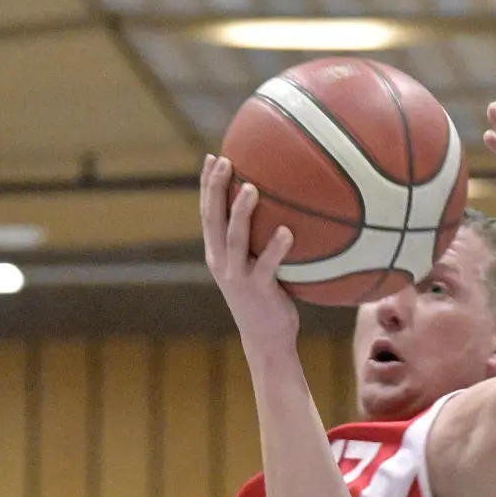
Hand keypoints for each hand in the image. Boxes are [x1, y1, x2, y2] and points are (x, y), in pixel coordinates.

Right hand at [200, 155, 298, 344]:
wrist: (266, 340)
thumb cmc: (268, 299)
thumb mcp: (257, 267)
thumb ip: (260, 241)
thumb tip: (284, 208)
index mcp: (217, 254)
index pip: (207, 213)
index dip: (207, 185)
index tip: (213, 157)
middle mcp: (221, 263)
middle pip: (213, 220)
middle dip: (215, 189)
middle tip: (226, 161)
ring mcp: (237, 277)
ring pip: (234, 239)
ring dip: (241, 212)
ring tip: (252, 188)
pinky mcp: (258, 291)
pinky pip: (267, 266)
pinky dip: (275, 248)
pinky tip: (288, 232)